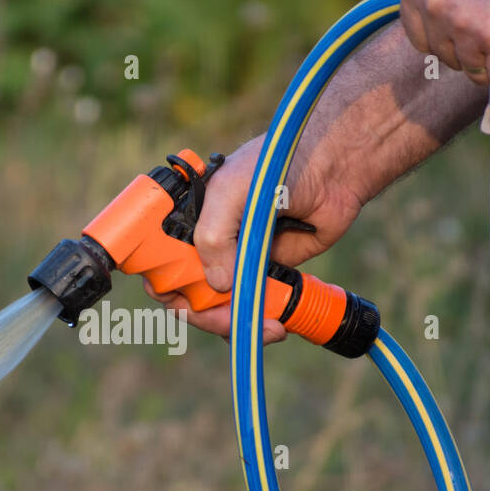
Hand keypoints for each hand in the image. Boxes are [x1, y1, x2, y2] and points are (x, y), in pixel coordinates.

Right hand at [142, 134, 363, 343]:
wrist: (332, 171)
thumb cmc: (276, 166)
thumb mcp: (231, 191)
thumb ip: (213, 235)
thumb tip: (217, 285)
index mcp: (186, 222)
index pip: (157, 263)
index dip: (166, 285)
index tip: (188, 300)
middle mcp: (206, 245)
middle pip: (185, 295)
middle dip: (206, 314)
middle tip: (231, 318)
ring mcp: (234, 263)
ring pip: (218, 309)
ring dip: (235, 324)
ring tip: (267, 324)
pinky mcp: (264, 276)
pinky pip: (250, 310)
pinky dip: (257, 324)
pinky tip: (274, 324)